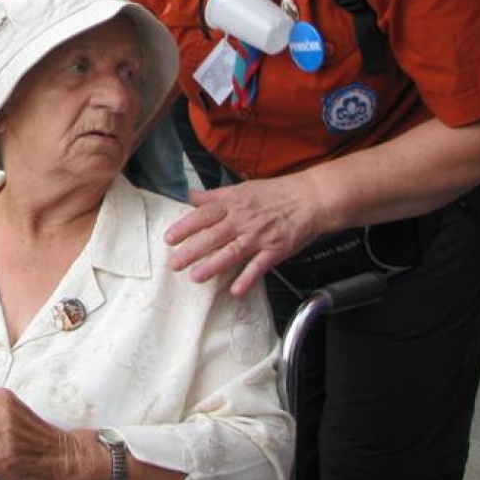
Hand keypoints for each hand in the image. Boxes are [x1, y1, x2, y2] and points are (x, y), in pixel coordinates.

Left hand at [165, 174, 329, 295]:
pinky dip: (247, 279)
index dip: (185, 227)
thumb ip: (214, 195)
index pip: (203, 215)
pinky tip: (236, 291)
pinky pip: (258, 267)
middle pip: (213, 236)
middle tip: (174, 263)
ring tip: (196, 277)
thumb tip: (190, 196)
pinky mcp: (275, 250)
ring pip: (232, 252)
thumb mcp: (242, 188)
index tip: (169, 238)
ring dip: (213, 266)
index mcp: (234, 204)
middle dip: (191, 250)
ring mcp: (259, 237)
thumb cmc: (276, 193)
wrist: (309, 198)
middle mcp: (243, 220)